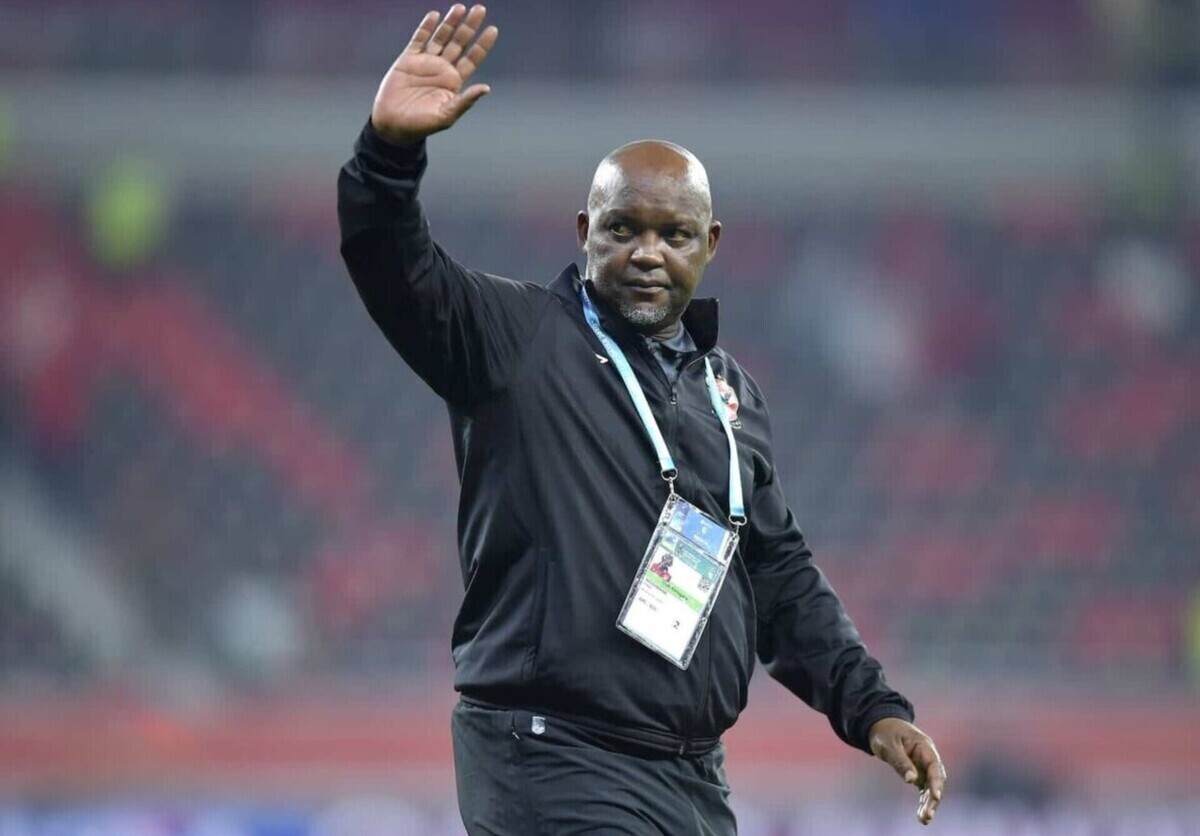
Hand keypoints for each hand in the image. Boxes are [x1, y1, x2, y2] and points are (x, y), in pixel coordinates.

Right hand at [370, 4, 499, 146]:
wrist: (393, 126)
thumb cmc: (421, 126)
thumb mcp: (446, 116)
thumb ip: (465, 101)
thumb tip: (486, 88)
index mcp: (454, 82)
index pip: (472, 59)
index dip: (482, 44)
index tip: (492, 30)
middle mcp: (442, 69)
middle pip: (459, 43)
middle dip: (469, 27)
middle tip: (480, 10)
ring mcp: (425, 63)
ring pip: (441, 37)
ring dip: (450, 23)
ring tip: (460, 8)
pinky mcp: (408, 60)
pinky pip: (419, 40)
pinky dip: (426, 28)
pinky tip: (434, 16)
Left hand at [869, 717, 946, 825]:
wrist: (881, 726)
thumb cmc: (885, 733)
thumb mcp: (889, 745)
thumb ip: (900, 762)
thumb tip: (912, 780)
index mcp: (924, 746)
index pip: (934, 765)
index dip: (936, 781)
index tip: (936, 796)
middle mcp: (928, 757)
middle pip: (936, 779)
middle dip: (934, 798)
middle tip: (928, 814)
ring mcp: (924, 766)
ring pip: (931, 787)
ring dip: (929, 803)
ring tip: (924, 820)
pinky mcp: (919, 774)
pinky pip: (924, 789)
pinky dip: (923, 801)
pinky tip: (921, 816)